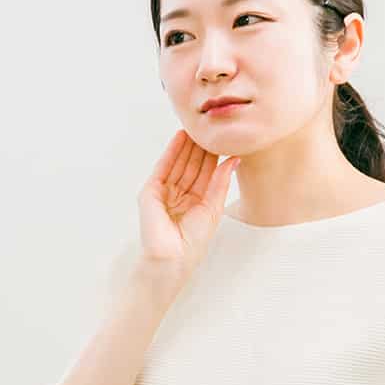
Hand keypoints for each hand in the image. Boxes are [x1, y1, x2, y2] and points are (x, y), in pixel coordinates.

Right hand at [137, 130, 238, 275]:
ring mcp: (164, 192)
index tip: (224, 136)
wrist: (172, 259)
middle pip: (191, 164)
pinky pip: (163, 167)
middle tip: (211, 124)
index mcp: (195, 201)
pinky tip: (180, 137)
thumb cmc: (192, 243)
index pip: (205, 172)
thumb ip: (221, 182)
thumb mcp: (213, 208)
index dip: (213, 154)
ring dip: (187, 144)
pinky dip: (171, 151)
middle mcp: (179, 194)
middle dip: (200, 145)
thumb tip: (234, 159)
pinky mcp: (151, 191)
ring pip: (178, 162)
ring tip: (198, 125)